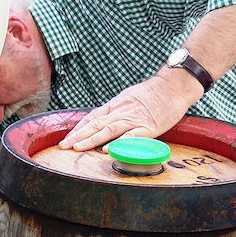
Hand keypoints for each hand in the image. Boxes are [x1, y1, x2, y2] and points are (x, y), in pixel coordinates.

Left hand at [59, 75, 191, 151]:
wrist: (173, 86)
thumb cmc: (153, 93)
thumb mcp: (129, 97)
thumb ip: (117, 109)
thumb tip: (106, 119)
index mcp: (115, 105)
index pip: (91, 117)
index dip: (77, 128)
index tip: (65, 138)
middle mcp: (120, 111)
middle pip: (94, 124)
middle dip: (77, 136)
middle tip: (63, 146)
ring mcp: (133, 119)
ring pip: (108, 130)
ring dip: (91, 140)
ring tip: (78, 149)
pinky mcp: (147, 127)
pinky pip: (130, 136)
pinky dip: (118, 143)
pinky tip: (108, 150)